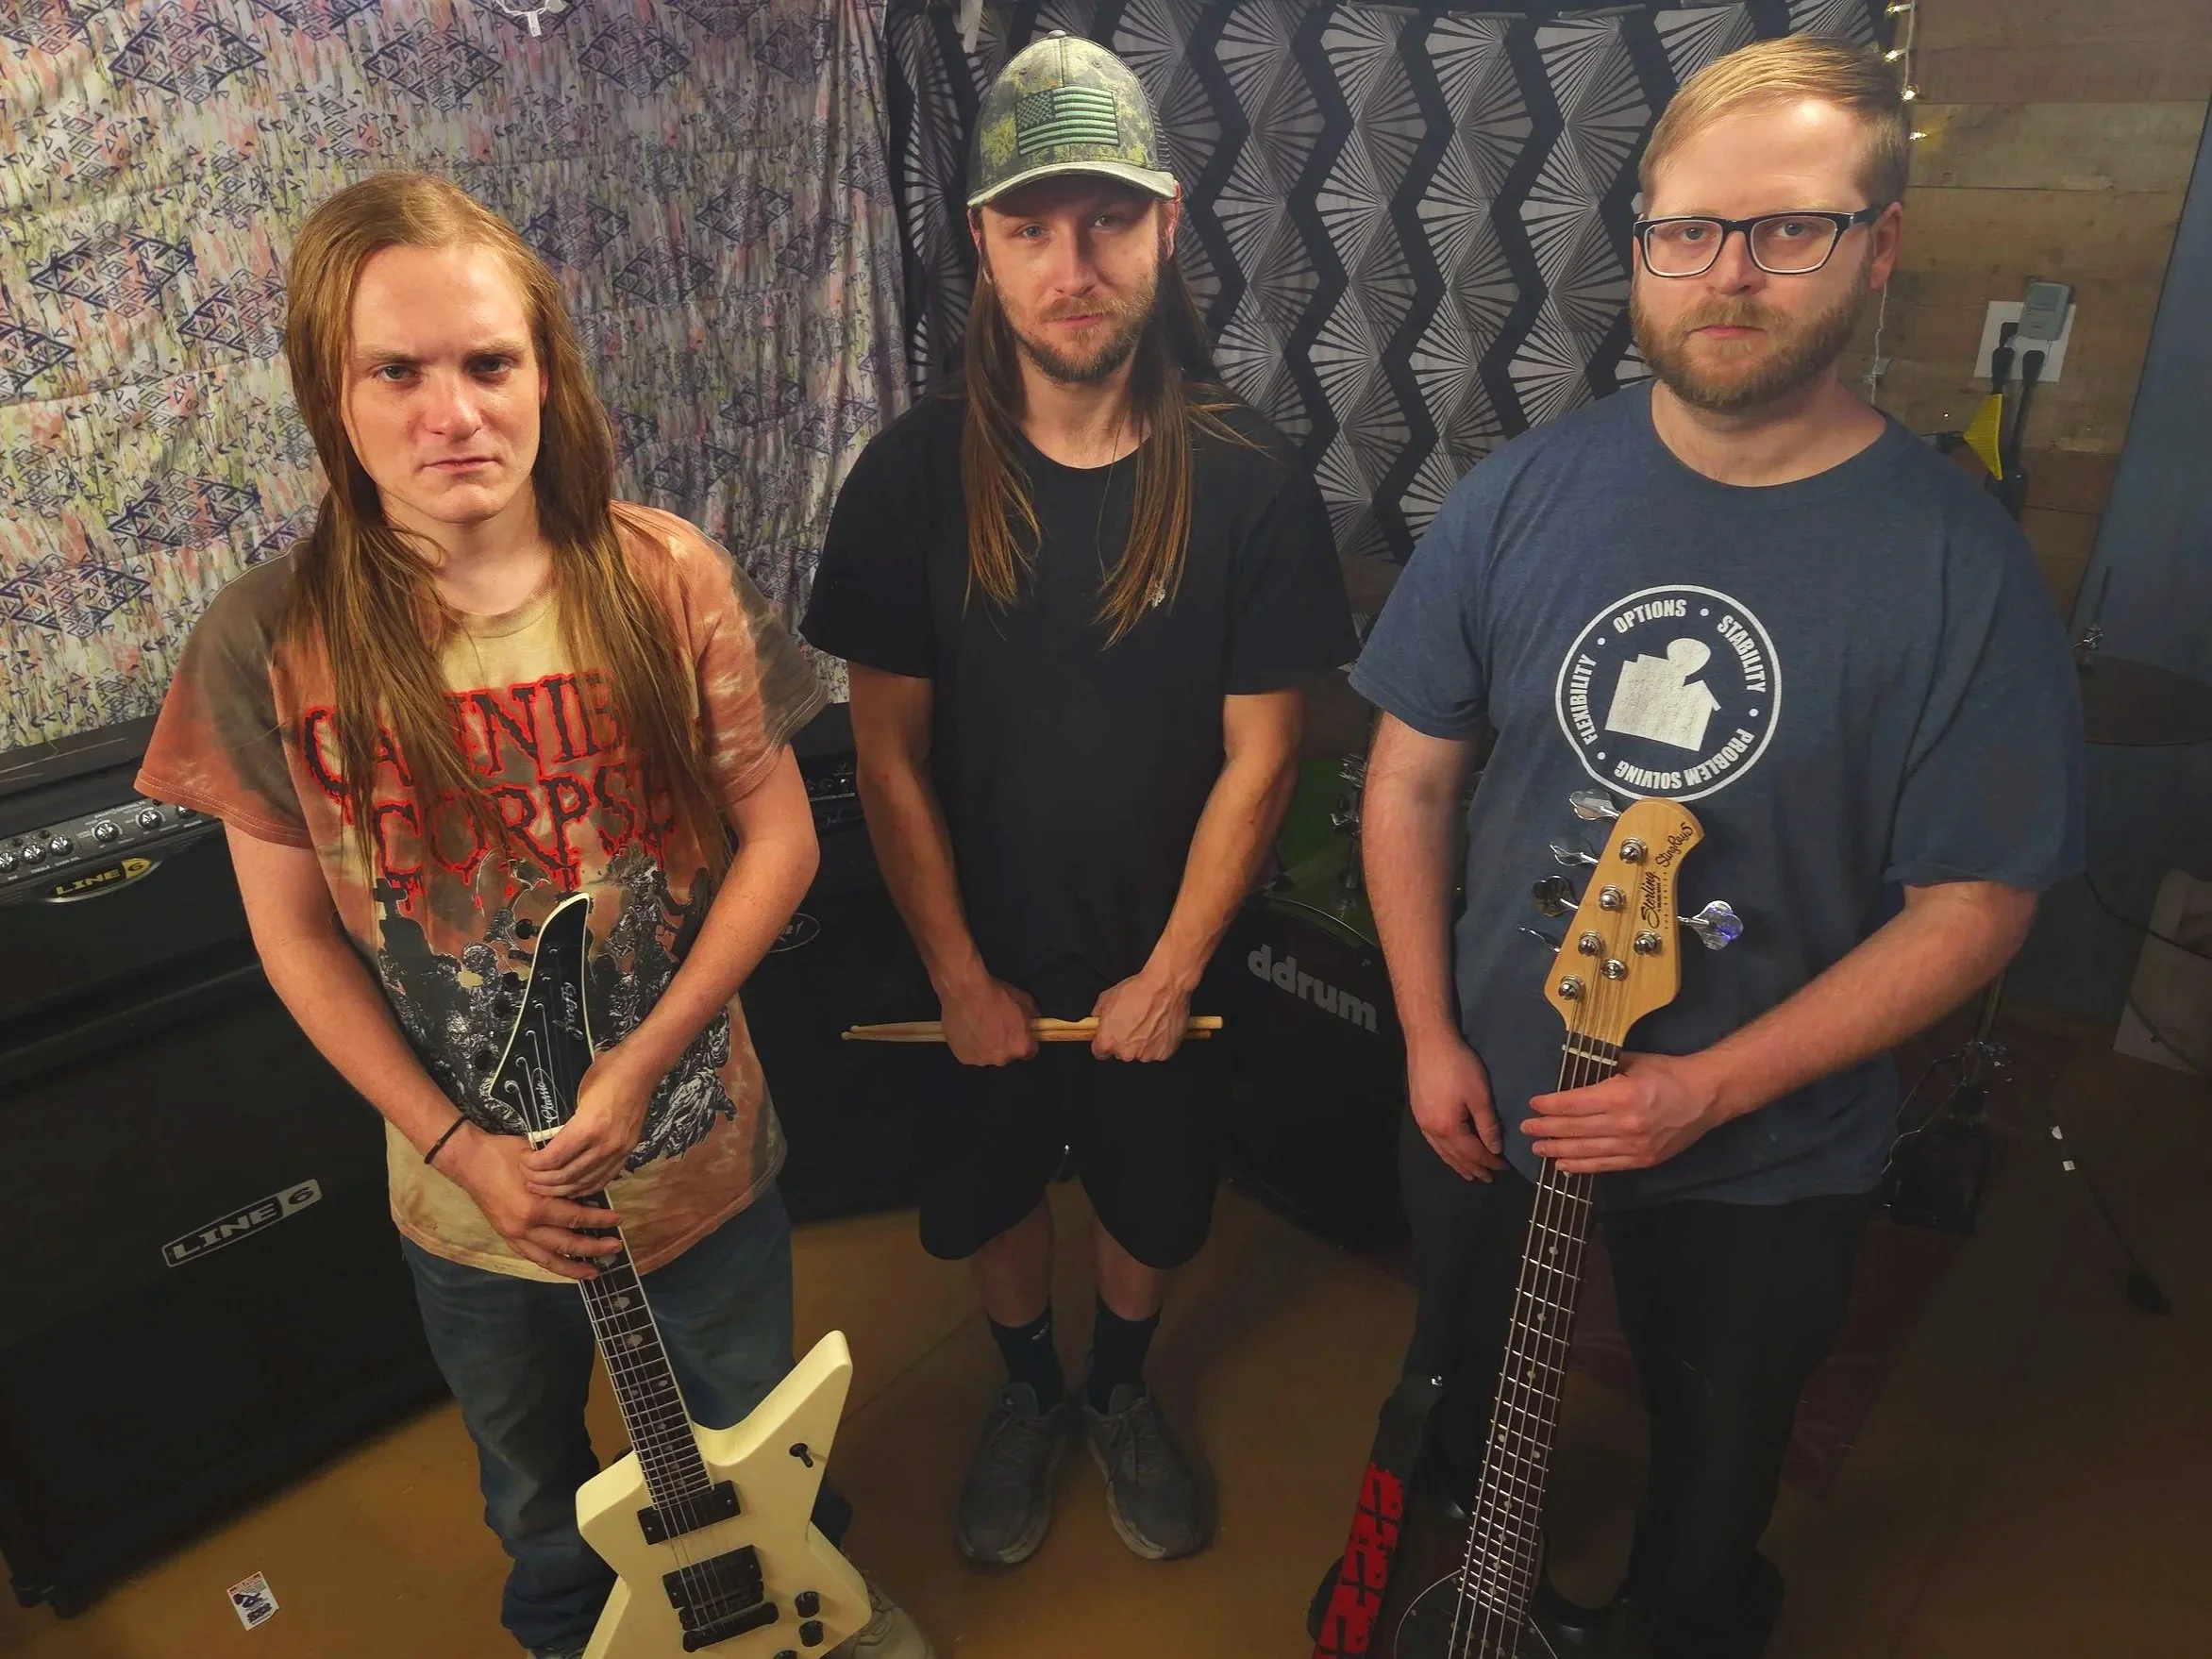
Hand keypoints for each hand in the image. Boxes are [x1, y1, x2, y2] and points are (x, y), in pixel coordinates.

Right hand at [441, 1126, 625, 1280]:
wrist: (469, 1161)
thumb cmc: (505, 1153)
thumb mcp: (540, 1161)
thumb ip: (562, 1178)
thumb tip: (589, 1186)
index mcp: (536, 1207)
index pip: (576, 1219)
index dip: (600, 1221)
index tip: (618, 1219)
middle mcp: (525, 1227)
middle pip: (567, 1244)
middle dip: (593, 1248)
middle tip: (615, 1247)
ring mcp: (514, 1235)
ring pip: (549, 1259)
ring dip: (573, 1268)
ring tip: (594, 1272)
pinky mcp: (506, 1237)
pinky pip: (532, 1257)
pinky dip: (551, 1263)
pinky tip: (564, 1266)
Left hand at [523, 1046, 657, 1198]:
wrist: (640, 1070)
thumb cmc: (605, 1073)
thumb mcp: (576, 1092)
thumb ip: (562, 1121)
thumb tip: (543, 1138)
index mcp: (588, 1128)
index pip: (553, 1159)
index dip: (533, 1165)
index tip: (523, 1159)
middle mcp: (605, 1145)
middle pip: (566, 1176)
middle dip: (542, 1180)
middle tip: (528, 1177)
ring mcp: (618, 1151)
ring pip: (584, 1183)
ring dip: (560, 1189)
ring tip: (544, 1187)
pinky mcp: (627, 1153)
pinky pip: (603, 1179)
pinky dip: (585, 1188)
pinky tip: (572, 1188)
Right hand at [939, 976, 1038, 1066]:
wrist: (966, 991)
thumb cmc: (997, 995)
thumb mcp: (1025, 1001)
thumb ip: (1031, 1017)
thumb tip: (1032, 1023)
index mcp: (1020, 1047)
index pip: (1030, 1051)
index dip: (1025, 1040)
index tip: (1019, 1032)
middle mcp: (1001, 1059)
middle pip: (1007, 1055)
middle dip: (1004, 1043)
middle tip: (996, 1026)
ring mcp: (980, 1060)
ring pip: (987, 1055)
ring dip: (986, 1045)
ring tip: (978, 1027)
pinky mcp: (963, 1057)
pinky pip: (971, 1053)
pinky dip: (970, 1045)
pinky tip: (967, 1030)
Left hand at [1089, 970, 1191, 1061]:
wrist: (1164, 986)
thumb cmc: (1137, 991)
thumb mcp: (1106, 998)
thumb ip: (1098, 1016)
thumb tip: (1098, 1022)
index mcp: (1108, 1042)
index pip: (1100, 1052)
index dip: (1105, 1043)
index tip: (1110, 1036)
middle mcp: (1126, 1053)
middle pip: (1122, 1053)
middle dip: (1126, 1041)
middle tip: (1134, 1023)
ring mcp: (1146, 1055)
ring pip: (1141, 1053)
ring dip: (1144, 1043)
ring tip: (1150, 1023)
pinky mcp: (1164, 1053)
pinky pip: (1159, 1051)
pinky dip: (1160, 1042)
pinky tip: (1160, 1026)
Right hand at [1408, 1030, 1504, 1181]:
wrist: (1429, 1041)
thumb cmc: (1457, 1065)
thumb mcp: (1479, 1095)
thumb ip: (1487, 1124)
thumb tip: (1494, 1149)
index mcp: (1447, 1127)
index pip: (1472, 1153)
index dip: (1488, 1162)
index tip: (1503, 1168)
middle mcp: (1431, 1129)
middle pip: (1454, 1156)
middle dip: (1473, 1168)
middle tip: (1487, 1178)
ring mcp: (1422, 1121)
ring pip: (1441, 1151)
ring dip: (1457, 1164)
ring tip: (1469, 1173)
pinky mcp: (1418, 1111)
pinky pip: (1434, 1141)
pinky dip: (1445, 1152)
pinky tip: (1449, 1151)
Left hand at [1522, 1051, 1724, 1174]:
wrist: (1707, 1097)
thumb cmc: (1669, 1074)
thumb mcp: (1633, 1063)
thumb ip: (1602, 1070)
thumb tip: (1574, 1075)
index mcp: (1620, 1096)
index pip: (1573, 1103)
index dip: (1550, 1105)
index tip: (1533, 1104)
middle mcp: (1624, 1124)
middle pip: (1575, 1129)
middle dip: (1546, 1129)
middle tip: (1527, 1128)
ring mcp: (1634, 1146)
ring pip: (1586, 1151)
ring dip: (1558, 1150)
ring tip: (1539, 1148)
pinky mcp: (1643, 1160)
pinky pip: (1605, 1166)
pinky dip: (1581, 1166)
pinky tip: (1563, 1165)